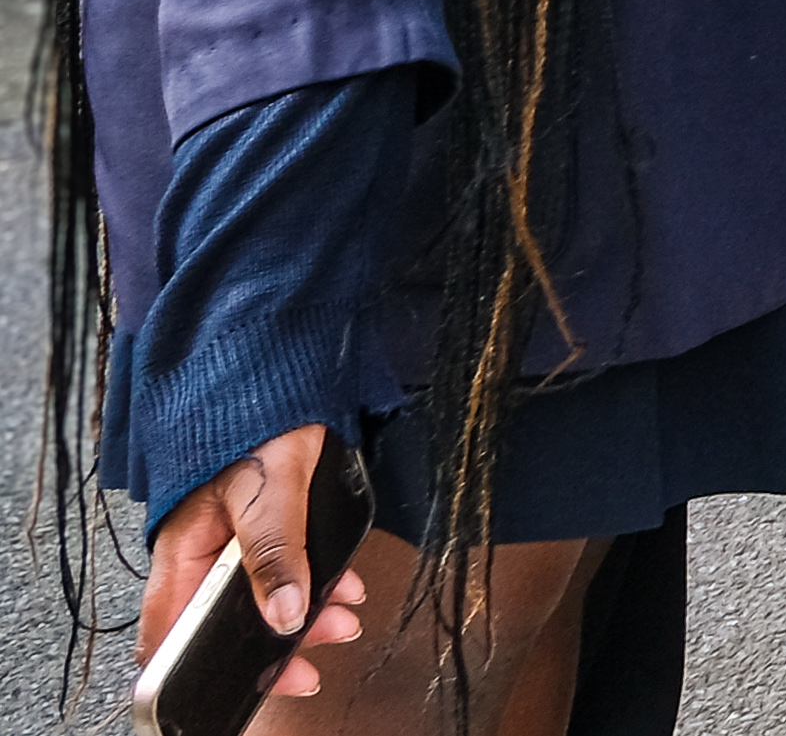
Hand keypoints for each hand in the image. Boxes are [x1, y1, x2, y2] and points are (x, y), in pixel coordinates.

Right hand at [142, 426, 366, 700]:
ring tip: (342, 621)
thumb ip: (276, 552)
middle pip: (221, 626)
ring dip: (301, 618)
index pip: (171, 635)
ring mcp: (229, 542)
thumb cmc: (257, 417)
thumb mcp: (270, 489)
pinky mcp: (259, 528)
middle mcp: (199, 554)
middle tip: (312, 662)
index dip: (200, 670)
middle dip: (272, 647)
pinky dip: (310, 586)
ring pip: (258, 601)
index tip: (251, 687)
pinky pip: (280, 572)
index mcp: (181, 551)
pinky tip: (343, 588)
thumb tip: (284, 616)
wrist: (274, 369)